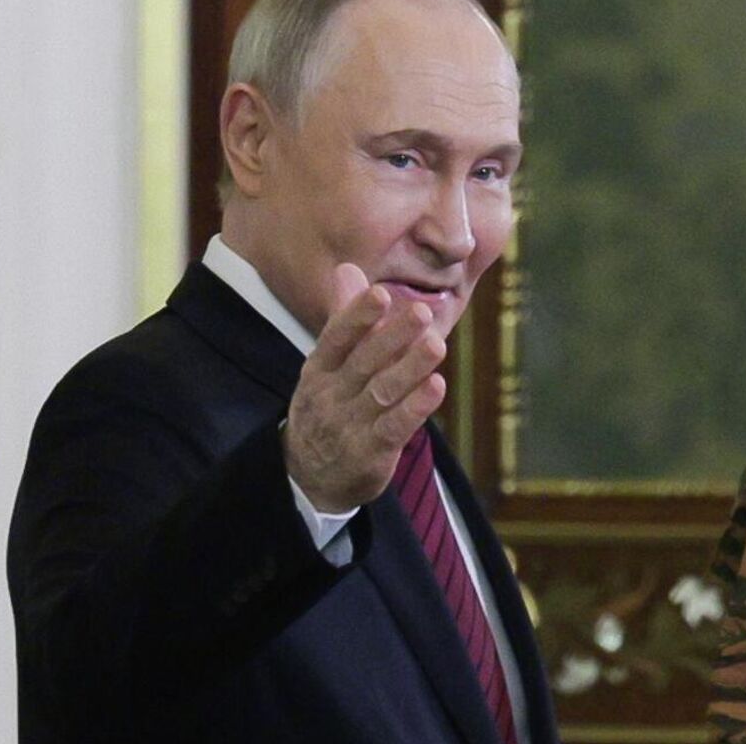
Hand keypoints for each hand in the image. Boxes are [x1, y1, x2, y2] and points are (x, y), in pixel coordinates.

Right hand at [283, 263, 447, 511]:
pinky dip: (415, 408)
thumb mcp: (328, 363)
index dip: (356, 317)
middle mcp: (331, 396)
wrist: (309, 477)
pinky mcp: (370, 454)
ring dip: (410, 369)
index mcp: (318, 370)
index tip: (379, 293)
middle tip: (421, 312)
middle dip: (392, 337)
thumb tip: (348, 268)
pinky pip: (394, 428)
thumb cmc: (329, 404)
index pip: (335, 339)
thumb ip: (343, 317)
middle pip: (363, 364)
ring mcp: (349, 426)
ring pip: (382, 394)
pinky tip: (436, 387)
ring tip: (436, 345)